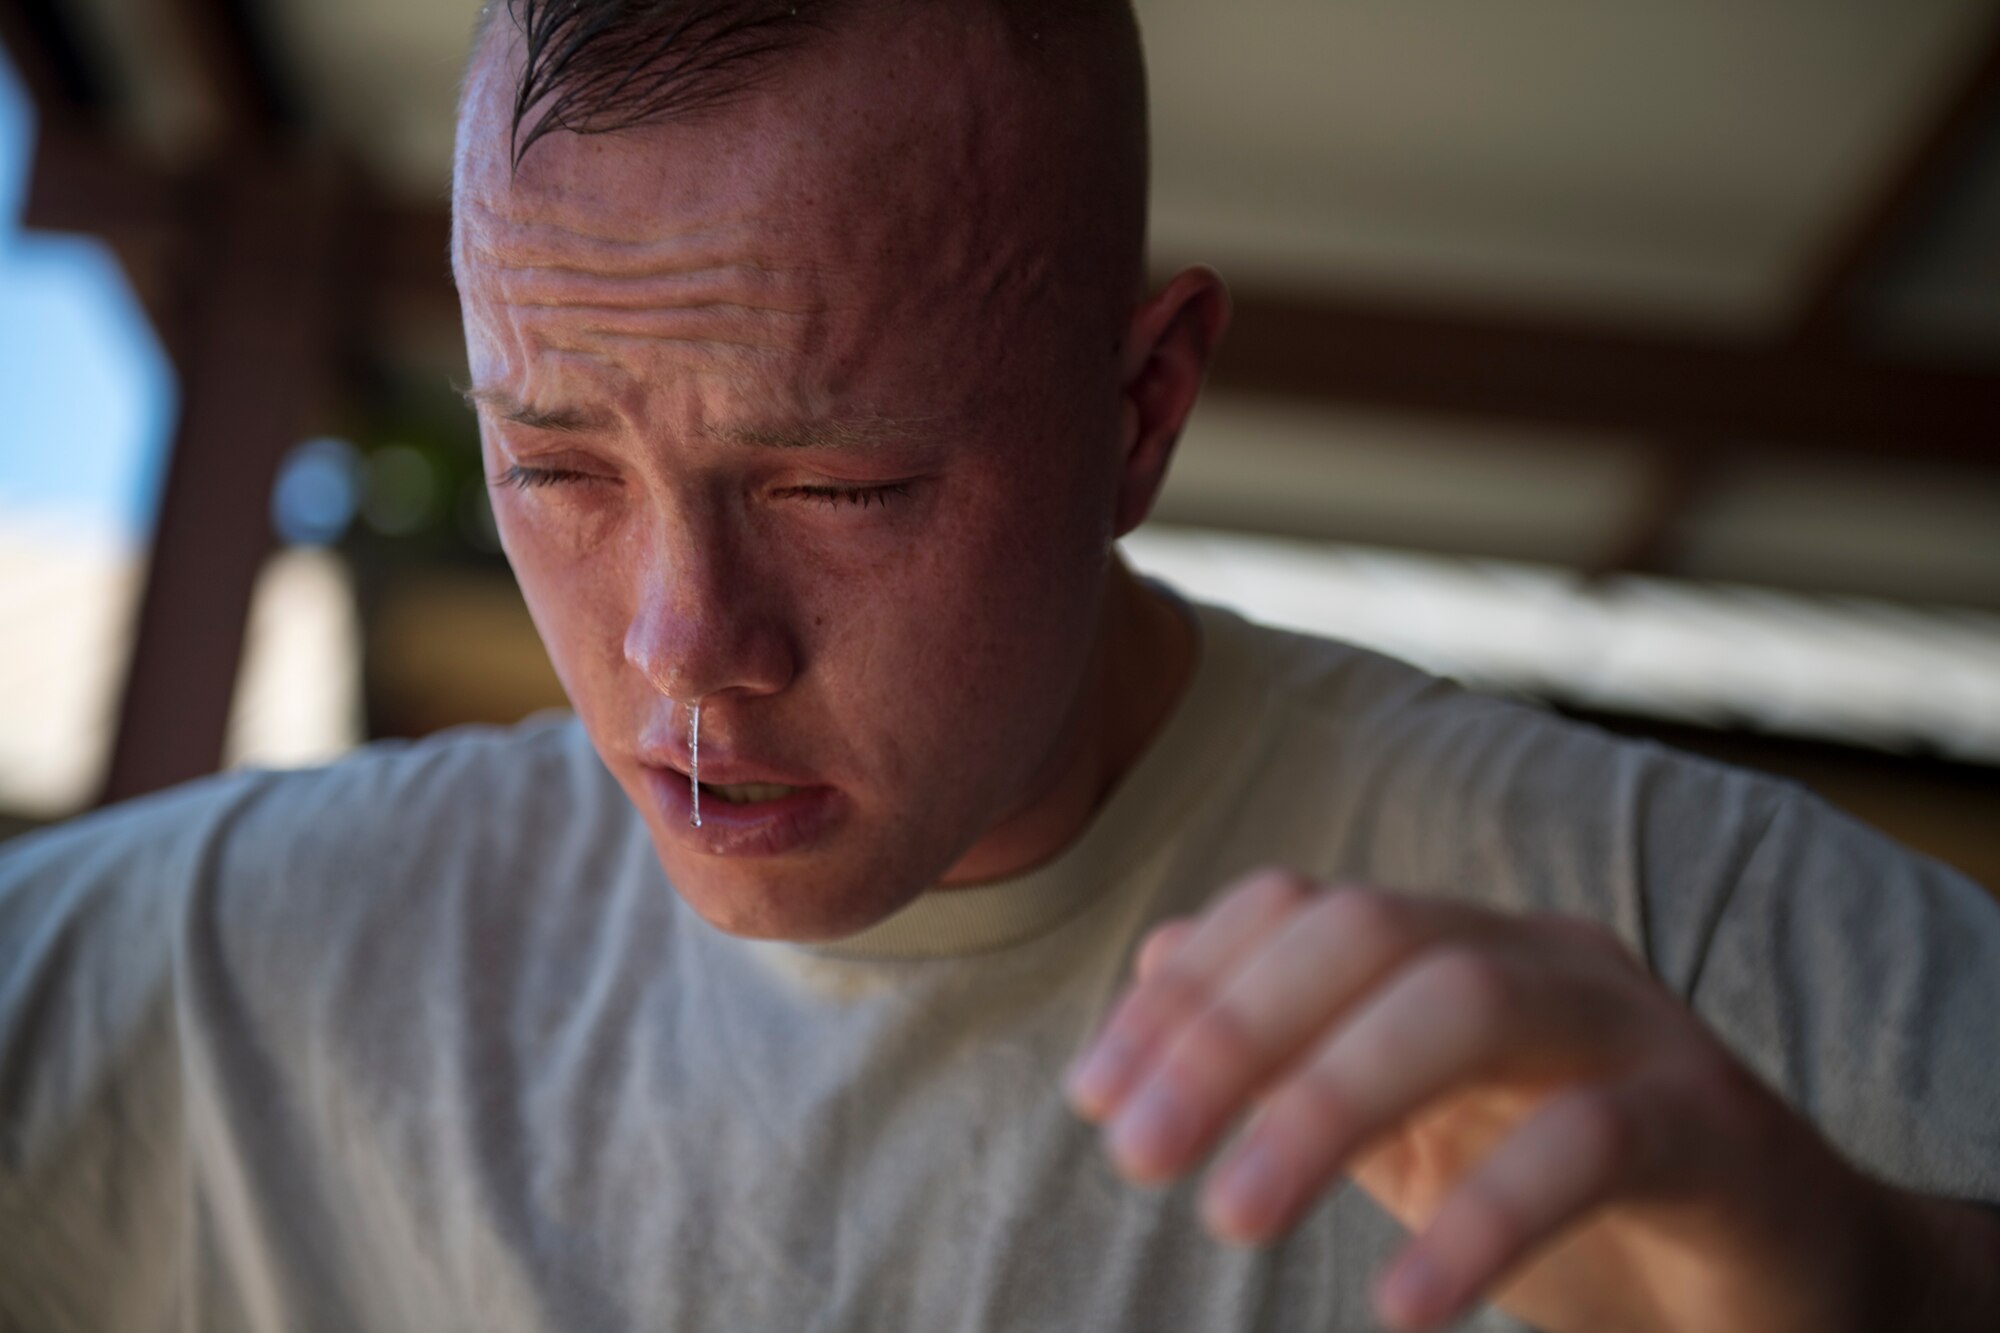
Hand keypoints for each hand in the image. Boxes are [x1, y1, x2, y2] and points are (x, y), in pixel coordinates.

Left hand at [1063, 869, 1890, 1332]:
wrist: (1797, 1282)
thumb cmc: (1581, 1203)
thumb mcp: (1416, 1125)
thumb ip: (1302, 1045)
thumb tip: (1157, 962)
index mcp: (1465, 946)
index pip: (1302, 908)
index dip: (1186, 983)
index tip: (1092, 1092)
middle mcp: (1546, 958)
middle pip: (1366, 932)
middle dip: (1230, 1033)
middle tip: (1132, 1154)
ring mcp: (1639, 1030)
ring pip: (1463, 1003)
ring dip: (1323, 1102)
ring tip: (1230, 1217)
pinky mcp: (1719, 1131)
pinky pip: (1588, 1143)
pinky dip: (1480, 1218)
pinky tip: (1402, 1305)